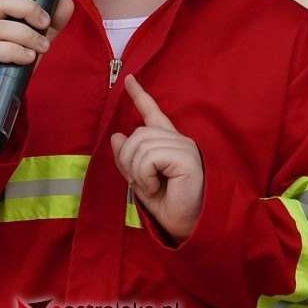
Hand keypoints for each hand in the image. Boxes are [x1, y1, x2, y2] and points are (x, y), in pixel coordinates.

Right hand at [0, 0, 74, 104]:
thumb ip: (50, 24)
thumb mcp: (33, 42)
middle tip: (47, 24)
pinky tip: (29, 58)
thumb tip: (67, 1)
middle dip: (29, 9)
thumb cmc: (9, 68)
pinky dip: (14, 51)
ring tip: (44, 48)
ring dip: (27, 35)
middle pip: (0, 2)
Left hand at [110, 74, 203, 242]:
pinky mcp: (186, 157)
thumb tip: (116, 136)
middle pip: (137, 134)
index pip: (153, 114)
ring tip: (151, 187)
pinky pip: (150, 156)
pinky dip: (144, 175)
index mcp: (168, 145)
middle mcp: (178, 141)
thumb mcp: (141, 183)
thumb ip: (128, 159)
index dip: (139, 96)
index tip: (129, 80)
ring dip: (137, 171)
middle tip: (139, 183)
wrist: (191, 227)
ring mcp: (184, 147)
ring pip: (140, 144)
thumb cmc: (171, 208)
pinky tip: (156, 186)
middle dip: (127, 160)